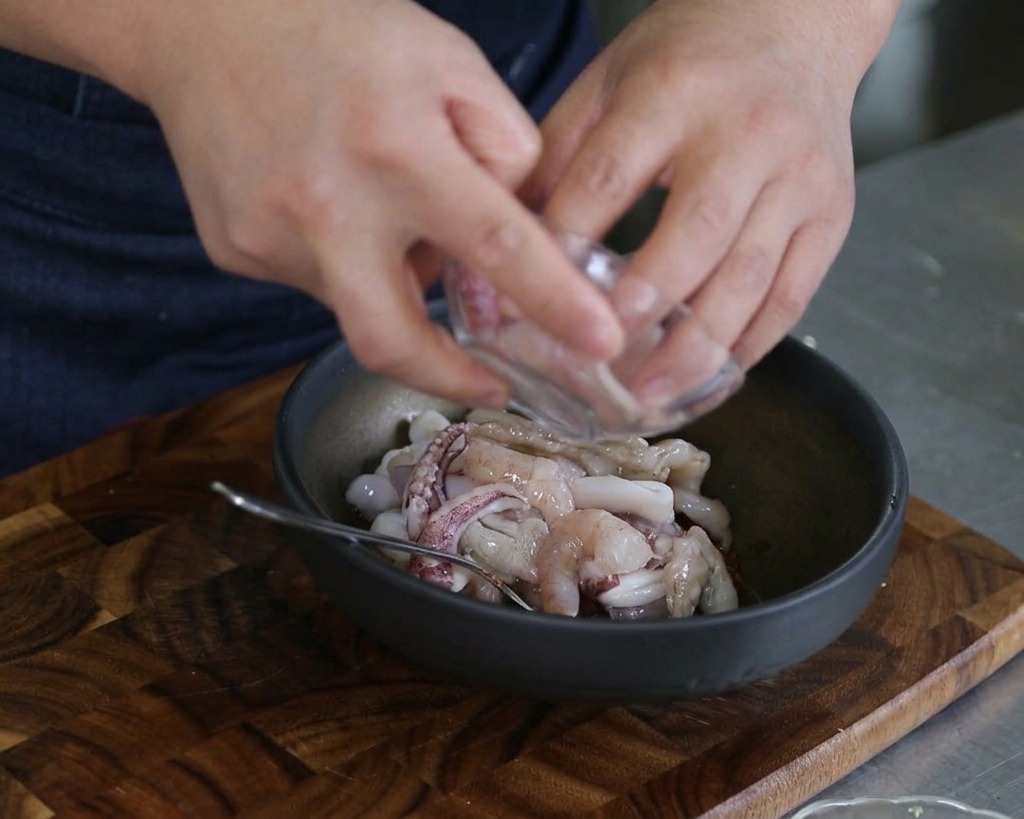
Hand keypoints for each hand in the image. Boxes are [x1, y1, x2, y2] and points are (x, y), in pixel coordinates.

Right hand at [122, 0, 623, 405]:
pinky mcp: (236, 248)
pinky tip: (330, 200)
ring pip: (356, 299)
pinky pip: (315, 278)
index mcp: (397, 148)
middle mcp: (327, 205)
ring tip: (380, 206)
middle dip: (448, 378)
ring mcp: (271, 235)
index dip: (554, 302)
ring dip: (390, 279)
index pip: (496, 243)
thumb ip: (502, 147)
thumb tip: (515, 229)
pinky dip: (345, 257)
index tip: (597, 344)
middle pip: (391, 339)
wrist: (202, 20)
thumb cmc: (340, 33)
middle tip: (488, 382)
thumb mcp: (448, 61)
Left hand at [525, 0, 897, 388]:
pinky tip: (712, 372)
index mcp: (675, 91)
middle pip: (693, 233)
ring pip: (749, 276)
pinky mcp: (831, 214)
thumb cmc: (691, 55)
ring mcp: (799, 177)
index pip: (610, 177)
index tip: (528, 299)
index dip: (567, 244)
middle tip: (598, 361)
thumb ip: (560, 152)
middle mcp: (747, 134)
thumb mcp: (611, 77)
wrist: (795, 23)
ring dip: (697, 346)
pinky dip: (751, 342)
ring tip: (651, 392)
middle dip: (644, 305)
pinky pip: (793, 293)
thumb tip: (513, 238)